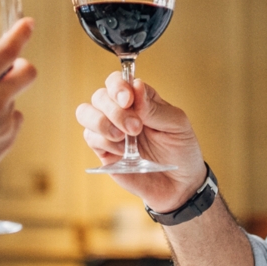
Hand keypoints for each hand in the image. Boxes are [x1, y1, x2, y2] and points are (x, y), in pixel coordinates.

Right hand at [0, 18, 36, 202]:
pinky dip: (3, 120)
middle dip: (23, 66)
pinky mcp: (9, 140)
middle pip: (29, 72)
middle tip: (10, 68)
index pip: (7, 51)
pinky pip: (14, 121)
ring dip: (5, 97)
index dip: (21, 33)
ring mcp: (5, 122)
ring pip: (17, 99)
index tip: (29, 23)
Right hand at [76, 73, 205, 211]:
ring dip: (102, 123)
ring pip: (85, 113)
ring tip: (124, 137)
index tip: (128, 99)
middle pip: (100, 96)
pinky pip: (90, 137)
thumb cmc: (180, 150)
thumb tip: (135, 86)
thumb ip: (154, 107)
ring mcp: (110, 130)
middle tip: (135, 128)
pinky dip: (105, 142)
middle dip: (114, 110)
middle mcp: (121, 111)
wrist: (179, 184)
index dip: (118, 86)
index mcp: (139, 99)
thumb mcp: (176, 125)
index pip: (117, 81)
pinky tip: (123, 151)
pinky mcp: (103, 150)